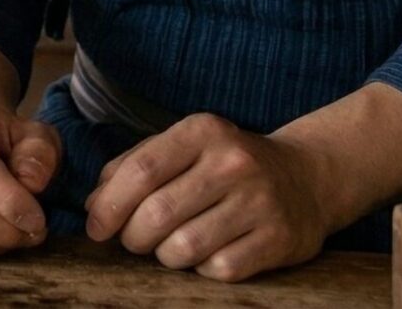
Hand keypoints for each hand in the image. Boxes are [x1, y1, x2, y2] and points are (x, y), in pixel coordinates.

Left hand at [84, 113, 334, 281]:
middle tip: (134, 241)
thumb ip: (133, 167)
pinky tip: (208, 253)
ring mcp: (261, 202)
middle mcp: (234, 163)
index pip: (141, 170)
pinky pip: (219, 269)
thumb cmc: (225, 164)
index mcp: (203, 131)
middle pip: (158, 213)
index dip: (109, 205)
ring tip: (170, 246)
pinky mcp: (280, 239)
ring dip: (165, 255)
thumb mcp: (183, 147)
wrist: (307, 177)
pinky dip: (202, 269)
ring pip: (184, 247)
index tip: (96, 227)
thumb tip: (95, 206)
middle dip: (132, 237)